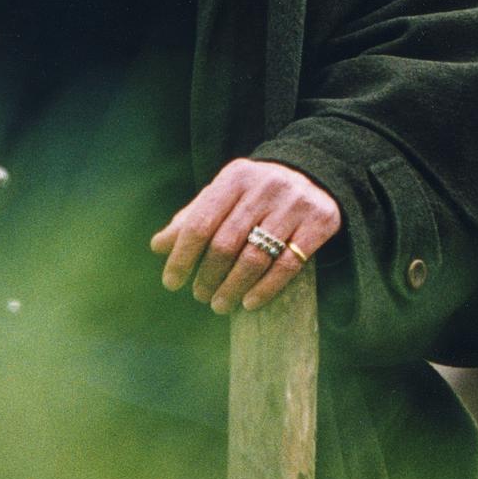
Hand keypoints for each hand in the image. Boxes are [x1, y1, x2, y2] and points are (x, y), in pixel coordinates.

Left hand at [151, 159, 341, 313]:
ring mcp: (294, 204)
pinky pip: (288, 264)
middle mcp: (265, 187)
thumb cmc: (256, 192)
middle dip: (208, 276)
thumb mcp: (225, 195)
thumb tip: (157, 246)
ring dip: (232, 287)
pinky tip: (250, 302)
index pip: (200, 223)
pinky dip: (265, 288)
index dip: (183, 256)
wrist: (315, 174)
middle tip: (200, 295)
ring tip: (220, 304)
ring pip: (255, 257)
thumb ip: (193, 218)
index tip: (172, 283)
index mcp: (235, 177)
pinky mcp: (319, 222)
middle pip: (226, 243)